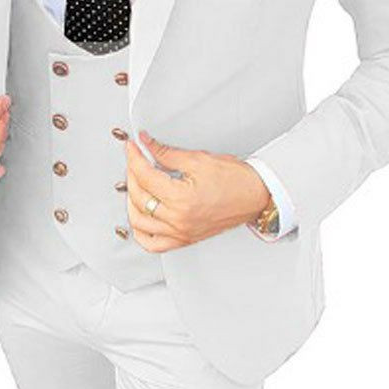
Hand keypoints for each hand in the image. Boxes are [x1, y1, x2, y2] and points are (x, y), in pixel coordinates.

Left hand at [125, 130, 270, 252]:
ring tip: (136, 182)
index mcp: (181, 199)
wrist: (256, 195)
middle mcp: (178, 220)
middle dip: (132, 173)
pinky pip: (152, 243)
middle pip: (140, 197)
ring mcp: (180, 233)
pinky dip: (140, 231)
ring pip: (139, 221)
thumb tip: (147, 145)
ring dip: (132, 200)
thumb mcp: (198, 159)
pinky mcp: (184, 239)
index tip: (133, 146)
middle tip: (135, 158)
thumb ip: (167, 153)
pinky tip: (140, 214)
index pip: (145, 176)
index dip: (135, 157)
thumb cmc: (235, 179)